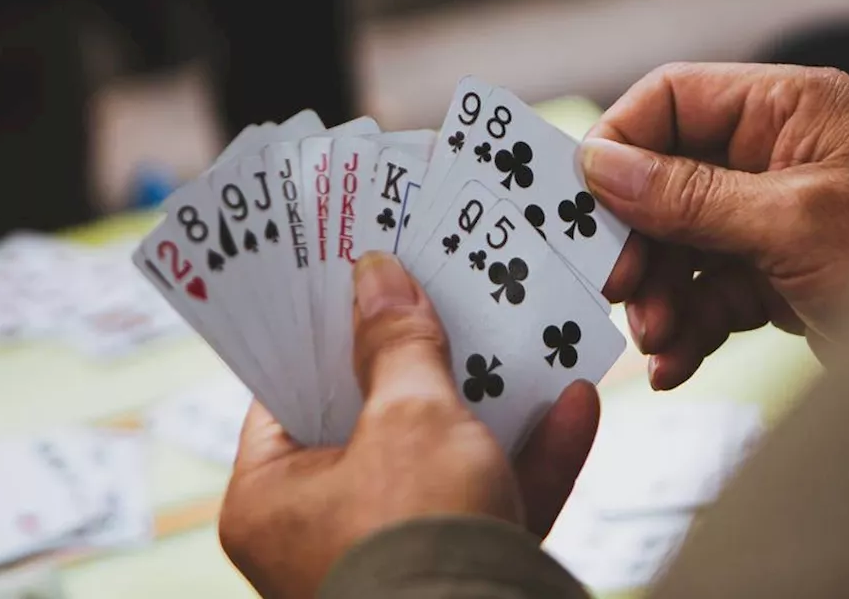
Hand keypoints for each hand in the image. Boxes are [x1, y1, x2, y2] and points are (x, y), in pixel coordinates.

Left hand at [219, 252, 600, 598]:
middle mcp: (326, 532)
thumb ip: (399, 346)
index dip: (327, 330)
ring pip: (446, 458)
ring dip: (491, 401)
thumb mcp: (410, 419)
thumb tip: (379, 279)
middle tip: (440, 291)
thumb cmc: (419, 542)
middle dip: (421, 359)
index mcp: (274, 501)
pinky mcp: (462, 569)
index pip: (289, 393)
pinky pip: (494, 499)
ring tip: (520, 336)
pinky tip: (573, 405)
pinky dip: (533, 456)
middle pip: (374, 420)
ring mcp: (398, 552)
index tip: (358, 280)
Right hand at [586, 63, 848, 387]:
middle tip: (617, 289)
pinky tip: (674, 364)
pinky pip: (706, 296)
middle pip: (664, 182)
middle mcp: (776, 157)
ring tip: (657, 339)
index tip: (583, 203)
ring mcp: (773, 221)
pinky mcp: (775, 279)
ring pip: (679, 246)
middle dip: (638, 242)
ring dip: (657, 297)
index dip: (620, 145)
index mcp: (790, 109)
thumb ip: (691, 195)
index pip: (674, 100)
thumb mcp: (793, 224)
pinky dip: (686, 329)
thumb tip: (602, 166)